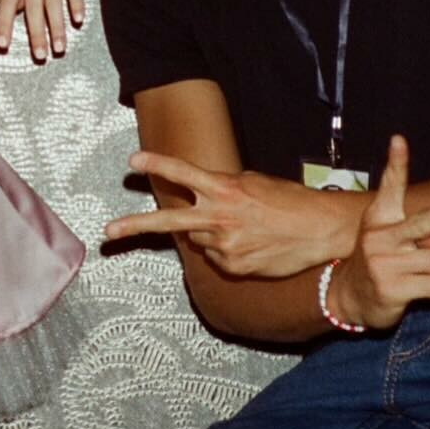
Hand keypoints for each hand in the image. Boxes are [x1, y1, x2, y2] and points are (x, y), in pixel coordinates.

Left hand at [0, 0, 89, 60]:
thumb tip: (16, 9)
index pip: (7, 1)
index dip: (4, 23)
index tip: (2, 45)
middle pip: (32, 7)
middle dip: (36, 34)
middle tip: (40, 56)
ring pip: (53, 1)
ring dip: (57, 26)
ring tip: (60, 48)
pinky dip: (76, 3)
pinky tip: (79, 20)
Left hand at [104, 151, 359, 276]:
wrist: (321, 231)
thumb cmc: (290, 201)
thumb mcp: (254, 183)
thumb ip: (221, 190)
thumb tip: (200, 200)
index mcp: (225, 189)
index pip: (184, 173)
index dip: (158, 164)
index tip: (134, 160)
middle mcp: (219, 218)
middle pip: (168, 222)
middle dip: (135, 226)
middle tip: (108, 231)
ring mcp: (224, 246)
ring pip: (199, 239)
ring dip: (210, 233)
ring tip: (243, 227)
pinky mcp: (233, 268)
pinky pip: (217, 258)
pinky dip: (227, 251)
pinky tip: (251, 244)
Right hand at [328, 135, 429, 330]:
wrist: (350, 297)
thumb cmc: (382, 261)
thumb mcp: (394, 240)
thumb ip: (423, 233)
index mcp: (378, 219)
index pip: (390, 187)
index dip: (396, 163)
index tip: (399, 140)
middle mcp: (378, 238)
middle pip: (420, 223)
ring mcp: (383, 264)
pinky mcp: (391, 289)